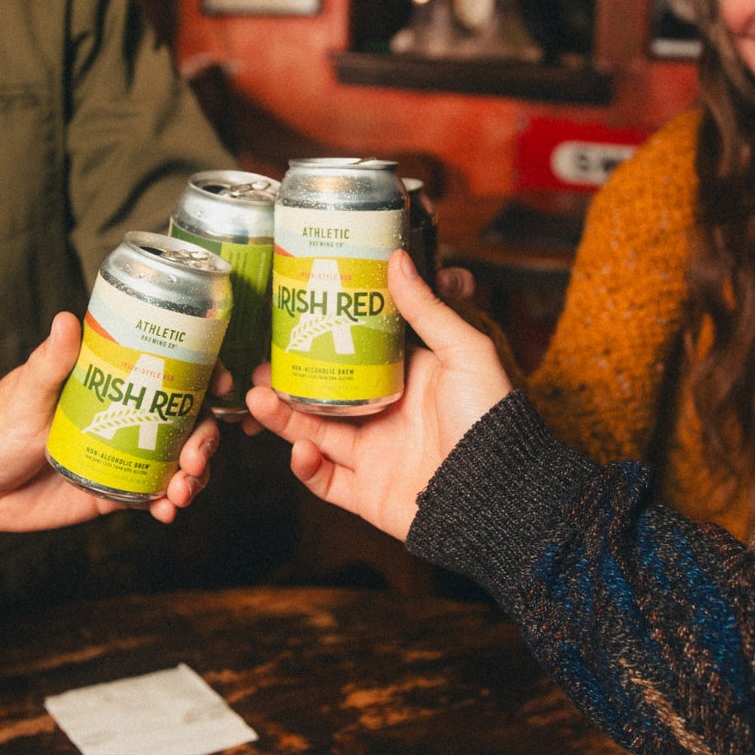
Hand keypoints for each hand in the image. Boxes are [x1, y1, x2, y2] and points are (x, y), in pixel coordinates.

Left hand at [0, 314, 217, 557]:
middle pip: (188, 419)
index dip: (204, 375)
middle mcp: (127, 415)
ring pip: (180, 460)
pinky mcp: (115, 492)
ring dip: (195, 475)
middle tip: (196, 458)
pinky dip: (170, 504)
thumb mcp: (25, 392)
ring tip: (181, 492)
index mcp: (112, 383)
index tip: (220, 385)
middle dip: (206, 439)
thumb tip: (66, 319)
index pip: (170, 371)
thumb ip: (50, 363)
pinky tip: (167, 512)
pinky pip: (155, 496)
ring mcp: (125, 454)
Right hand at [245, 249, 510, 539]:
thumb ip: (427, 309)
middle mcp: (386, 417)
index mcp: (408, 381)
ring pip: (315, 433)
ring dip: (283, 418)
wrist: (498, 493)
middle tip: (257, 366)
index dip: (321, 340)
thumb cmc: (491, 419)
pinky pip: (325, 481)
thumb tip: (396, 259)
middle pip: (324, 395)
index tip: (290, 323)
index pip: (354, 355)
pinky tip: (299, 448)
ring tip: (256, 399)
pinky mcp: (367, 495)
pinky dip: (306, 466)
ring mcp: (374, 456)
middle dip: (286, 382)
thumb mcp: (465, 352)